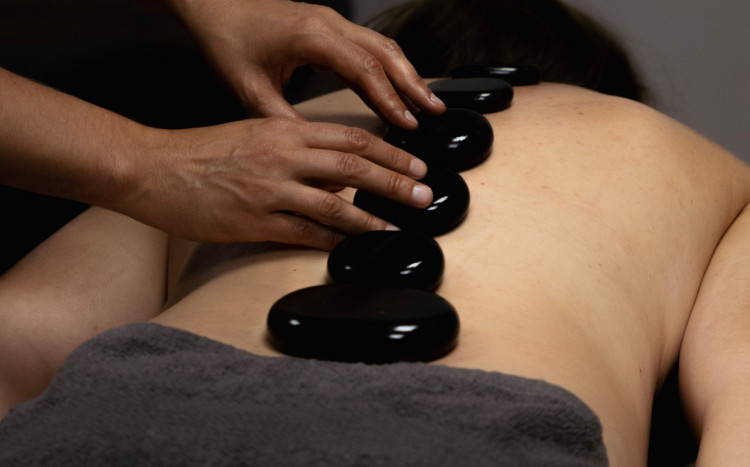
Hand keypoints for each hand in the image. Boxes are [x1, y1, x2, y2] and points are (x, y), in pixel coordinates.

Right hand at [121, 117, 432, 249]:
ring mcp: (270, 190)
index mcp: (283, 130)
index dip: (390, 151)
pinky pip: (306, 233)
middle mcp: (282, 156)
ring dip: (374, 216)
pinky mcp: (255, 221)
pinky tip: (355, 247)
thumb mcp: (255, 134)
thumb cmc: (201, 151)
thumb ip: (298, 147)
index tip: (415, 163)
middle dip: (396, 179)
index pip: (351, 138)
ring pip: (336, 202)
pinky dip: (336, 241)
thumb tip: (338, 167)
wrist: (154, 169)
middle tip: (424, 192)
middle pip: (353, 166)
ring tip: (400, 225)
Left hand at [161, 0, 444, 127]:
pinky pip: (369, 45)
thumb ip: (284, 120)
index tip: (406, 122)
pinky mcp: (329, 25)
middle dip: (412, 84)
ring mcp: (331, 21)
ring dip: (406, 73)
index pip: (363, 68)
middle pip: (384, 52)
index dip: (388, 98)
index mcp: (311, 37)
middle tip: (434, 112)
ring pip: (382, 46)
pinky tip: (398, 85)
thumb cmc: (228, 42)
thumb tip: (315, 151)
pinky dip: (389, 66)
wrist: (214, 7)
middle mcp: (328, 23)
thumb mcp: (250, 90)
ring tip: (427, 101)